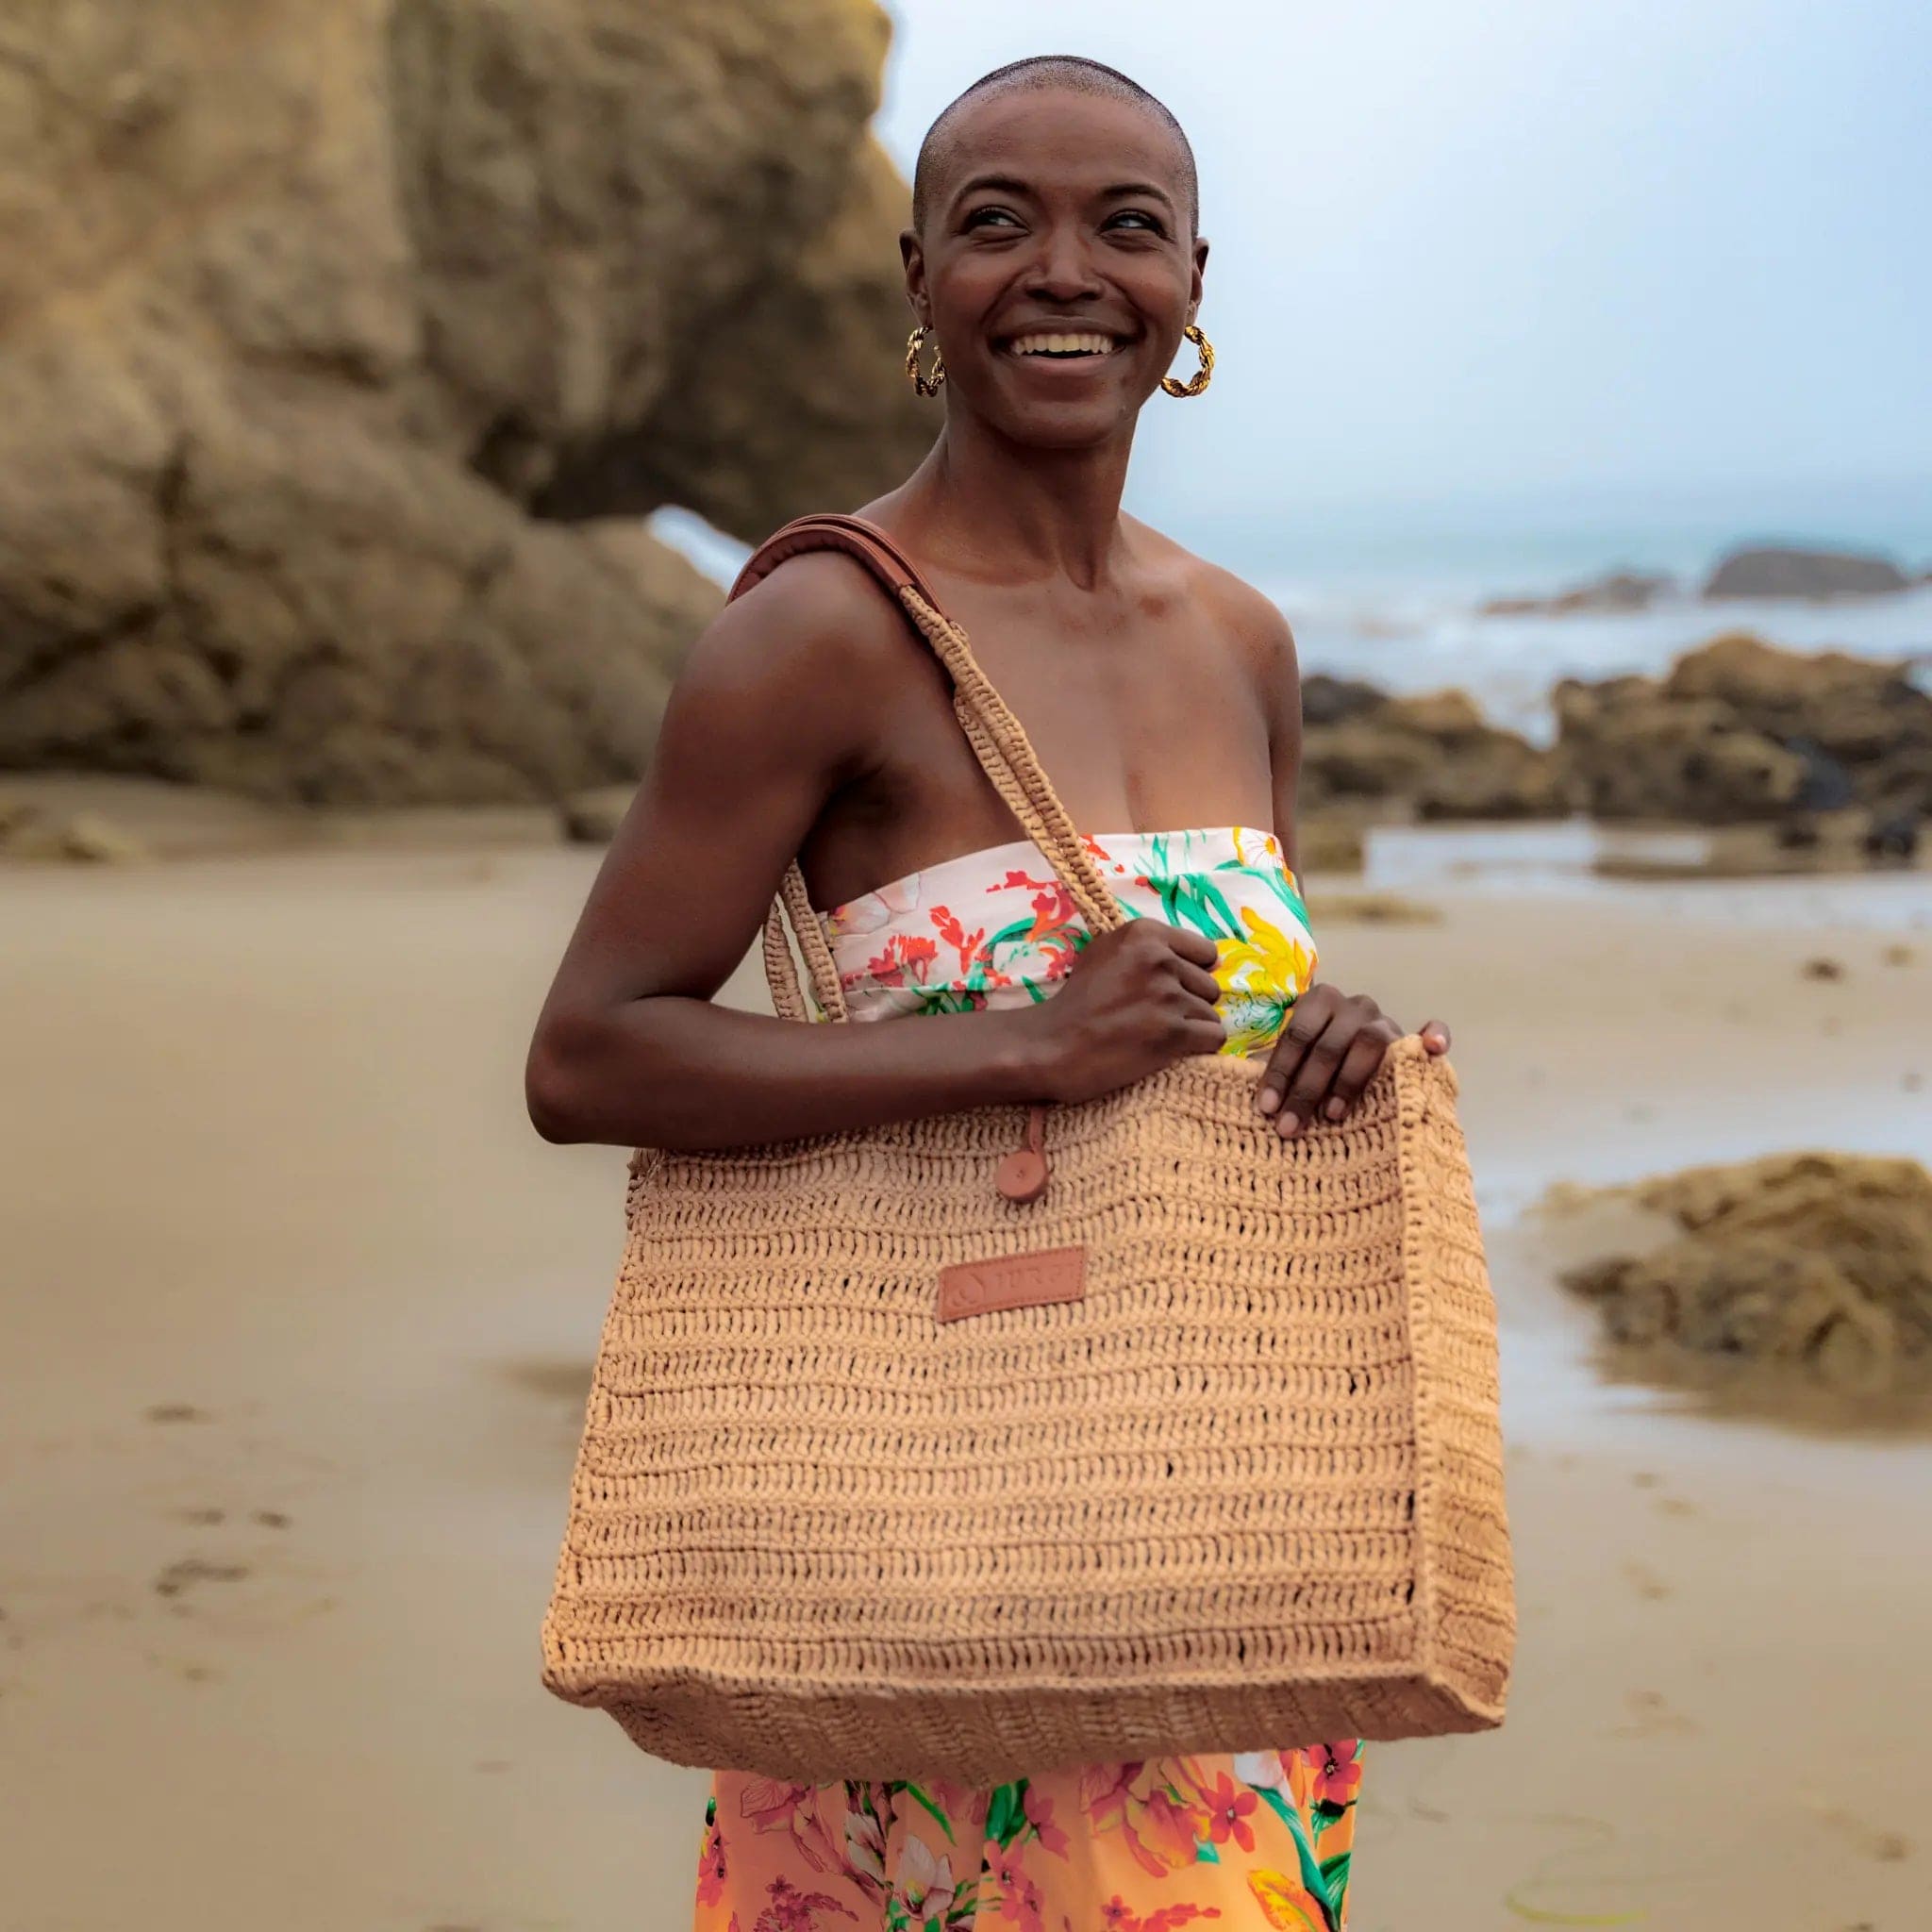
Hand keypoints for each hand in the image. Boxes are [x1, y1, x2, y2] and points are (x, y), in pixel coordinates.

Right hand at [1034, 917, 1228, 1104]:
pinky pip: (1214, 1037)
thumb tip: (1207, 960)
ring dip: (1191, 1028)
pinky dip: (1199, 1047)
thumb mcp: (1105, 953)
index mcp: (1144, 933)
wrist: (1052, 1045)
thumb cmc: (1076, 1002)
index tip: (1169, 989)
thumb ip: (1148, 950)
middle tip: (1156, 1017)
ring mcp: (1168, 996)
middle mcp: (1160, 959)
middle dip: (1190, 1003)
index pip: (1206, 952)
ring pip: (1211, 1014)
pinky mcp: (1173, 1032)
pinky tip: (1174, 1050)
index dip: (1191, 974)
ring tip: (1157, 1035)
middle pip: (1209, 985)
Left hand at [1254, 985, 1449, 1136]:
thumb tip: (1263, 1105)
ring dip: (1348, 1079)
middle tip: (1290, 1125)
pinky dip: (1434, 1036)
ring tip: (1333, 1114)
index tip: (1267, 1108)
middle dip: (1305, 1089)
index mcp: (1319, 1003)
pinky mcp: (1412, 1038)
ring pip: (1369, 1041)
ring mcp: (1384, 1020)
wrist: (1356, 1053)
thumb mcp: (1295, 1062)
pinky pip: (1432, 1030)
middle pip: (1328, 1044)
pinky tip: (1433, 1048)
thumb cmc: (1318, 1064)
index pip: (1296, 1036)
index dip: (1279, 1072)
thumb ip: (1282, 1072)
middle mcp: (1353, 1006)